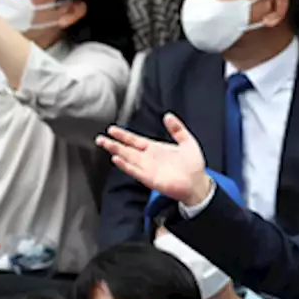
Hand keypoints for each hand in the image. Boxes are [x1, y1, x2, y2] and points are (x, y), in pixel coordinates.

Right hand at [96, 114, 212, 206]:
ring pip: (128, 159)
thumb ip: (177, 129)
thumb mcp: (187, 142)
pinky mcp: (150, 179)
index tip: (112, 129)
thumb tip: (168, 115)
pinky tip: (117, 159)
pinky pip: (135, 171)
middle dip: (113, 143)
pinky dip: (126, 166)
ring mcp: (148, 169)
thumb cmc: (193, 165)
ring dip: (116, 152)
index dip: (123, 135)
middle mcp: (148, 158)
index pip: (135, 140)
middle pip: (127, 149)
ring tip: (105, 144)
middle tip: (100, 138)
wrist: (198, 183)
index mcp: (155, 149)